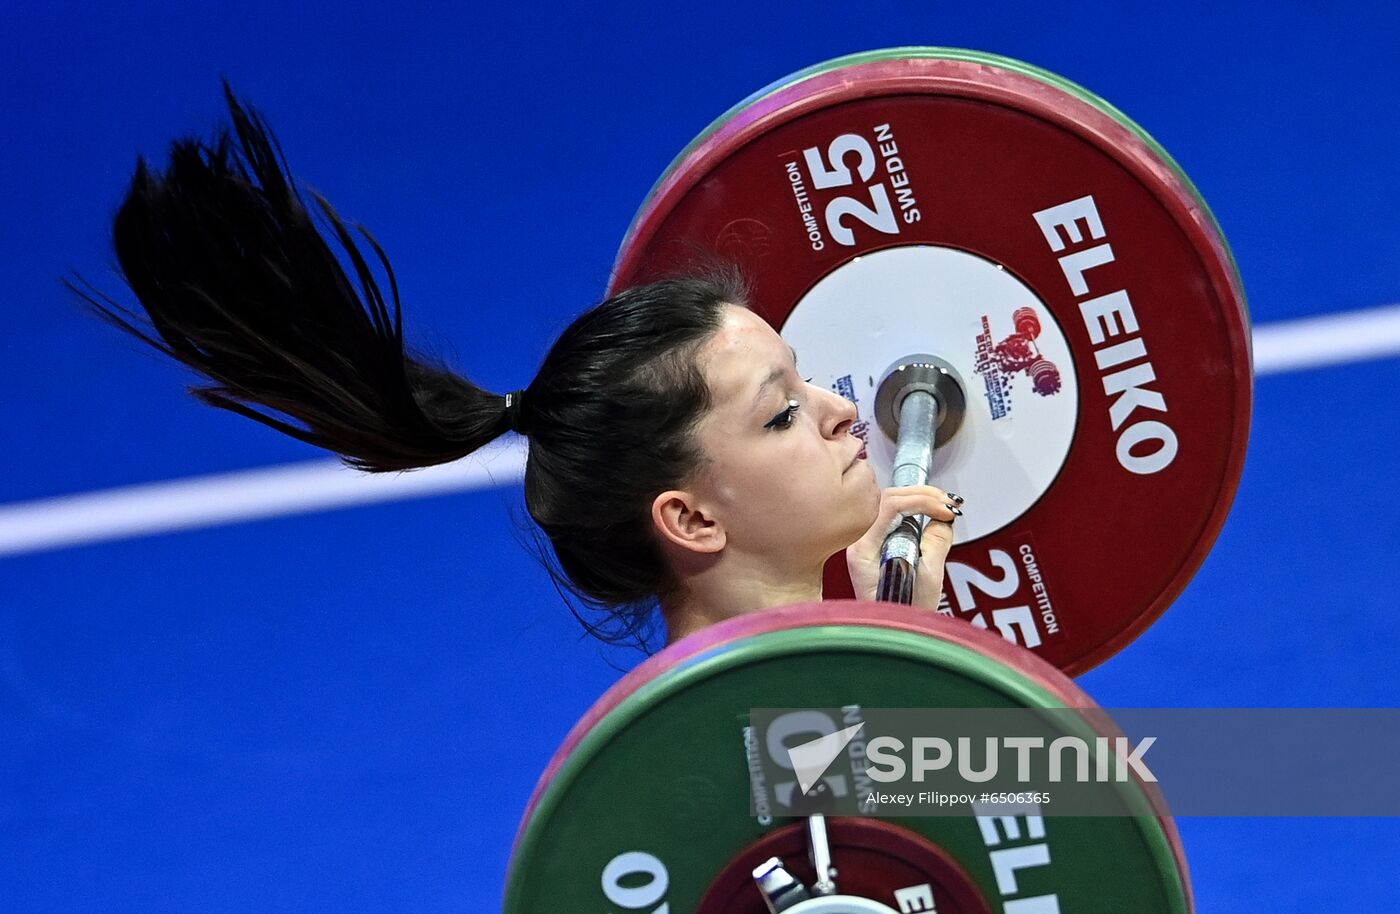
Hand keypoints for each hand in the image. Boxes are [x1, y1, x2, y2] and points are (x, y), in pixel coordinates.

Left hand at [846, 485, 962, 609]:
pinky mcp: (876, 544)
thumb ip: (935, 544)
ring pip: (890, 504)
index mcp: (863, 550)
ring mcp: (865, 542)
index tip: (947, 511)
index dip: (923, 502)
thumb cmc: (902, 616)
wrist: (893, 633)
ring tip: (946, 507)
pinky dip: (915, 509)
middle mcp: (859, 542)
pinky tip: (933, 514)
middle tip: (950, 504)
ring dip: (920, 499)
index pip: (890, 506)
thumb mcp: (927, 581)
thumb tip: (943, 519)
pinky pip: (894, 516)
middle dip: (923, 495)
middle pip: (888, 499)